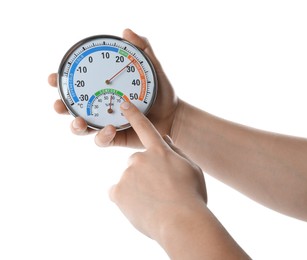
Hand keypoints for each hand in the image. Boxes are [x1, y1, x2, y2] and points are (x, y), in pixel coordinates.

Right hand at [48, 28, 177, 148]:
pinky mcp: (116, 137)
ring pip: (82, 128)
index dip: (61, 81)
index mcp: (104, 89)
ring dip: (75, 126)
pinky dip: (102, 136)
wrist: (173, 115)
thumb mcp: (152, 68)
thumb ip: (142, 49)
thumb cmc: (161, 92)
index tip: (54, 77)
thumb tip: (126, 31)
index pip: (77, 85)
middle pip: (72, 108)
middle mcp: (101, 106)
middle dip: (61, 106)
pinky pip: (103, 140)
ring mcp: (106, 123)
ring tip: (79, 122)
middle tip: (58, 104)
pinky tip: (109, 129)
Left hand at [109, 101, 206, 239]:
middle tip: (159, 191)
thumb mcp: (191, 169)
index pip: (144, 127)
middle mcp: (139, 158)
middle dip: (145, 174)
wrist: (182, 223)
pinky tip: (140, 208)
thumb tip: (165, 139)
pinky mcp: (117, 191)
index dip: (133, 114)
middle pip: (138, 162)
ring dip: (138, 188)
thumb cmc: (192, 196)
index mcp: (159, 151)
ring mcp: (127, 174)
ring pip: (130, 179)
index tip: (123, 103)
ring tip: (154, 203)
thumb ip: (176, 152)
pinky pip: (118, 193)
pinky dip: (127, 200)